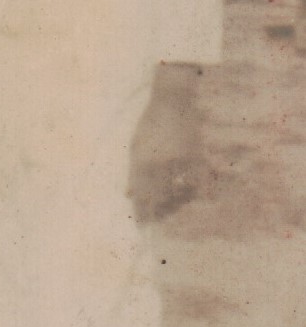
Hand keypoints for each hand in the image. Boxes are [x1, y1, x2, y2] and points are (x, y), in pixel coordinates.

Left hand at [129, 64, 202, 220]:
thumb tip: (128, 194)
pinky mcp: (196, 156)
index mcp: (142, 161)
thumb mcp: (136, 146)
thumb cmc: (152, 124)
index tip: (142, 225)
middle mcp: (159, 164)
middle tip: (159, 221)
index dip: (142, 213)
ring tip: (175, 206)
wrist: (173, 101)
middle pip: (159, 199)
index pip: (141, 196)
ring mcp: (179, 161)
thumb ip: (133, 172)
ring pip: (179, 194)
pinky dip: (198, 192)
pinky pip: (198, 183)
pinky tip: (197, 195)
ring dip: (177, 203)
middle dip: (158, 213)